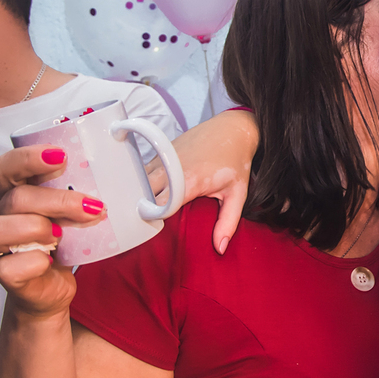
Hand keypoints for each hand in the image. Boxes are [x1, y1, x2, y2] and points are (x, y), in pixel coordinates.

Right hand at [0, 145, 106, 317]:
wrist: (50, 288)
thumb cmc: (64, 240)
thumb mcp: (75, 211)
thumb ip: (88, 190)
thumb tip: (142, 176)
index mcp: (14, 191)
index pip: (7, 165)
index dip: (29, 157)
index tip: (61, 156)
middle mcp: (1, 214)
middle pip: (15, 198)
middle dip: (56, 200)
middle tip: (92, 206)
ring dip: (38, 228)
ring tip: (64, 234)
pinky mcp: (5, 274)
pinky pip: (8, 267)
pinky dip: (32, 262)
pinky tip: (50, 260)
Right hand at [146, 109, 256, 254]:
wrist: (234, 129)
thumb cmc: (236, 161)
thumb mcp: (238, 194)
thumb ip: (228, 222)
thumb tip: (220, 249)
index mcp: (189, 181)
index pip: (159, 207)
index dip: (155, 220)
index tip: (159, 230)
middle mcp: (172, 168)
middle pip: (144, 194)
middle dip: (144, 208)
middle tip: (150, 222)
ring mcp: (164, 157)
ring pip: (140, 181)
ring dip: (143, 194)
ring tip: (148, 207)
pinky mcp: (162, 150)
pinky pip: (144, 169)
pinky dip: (144, 181)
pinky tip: (151, 191)